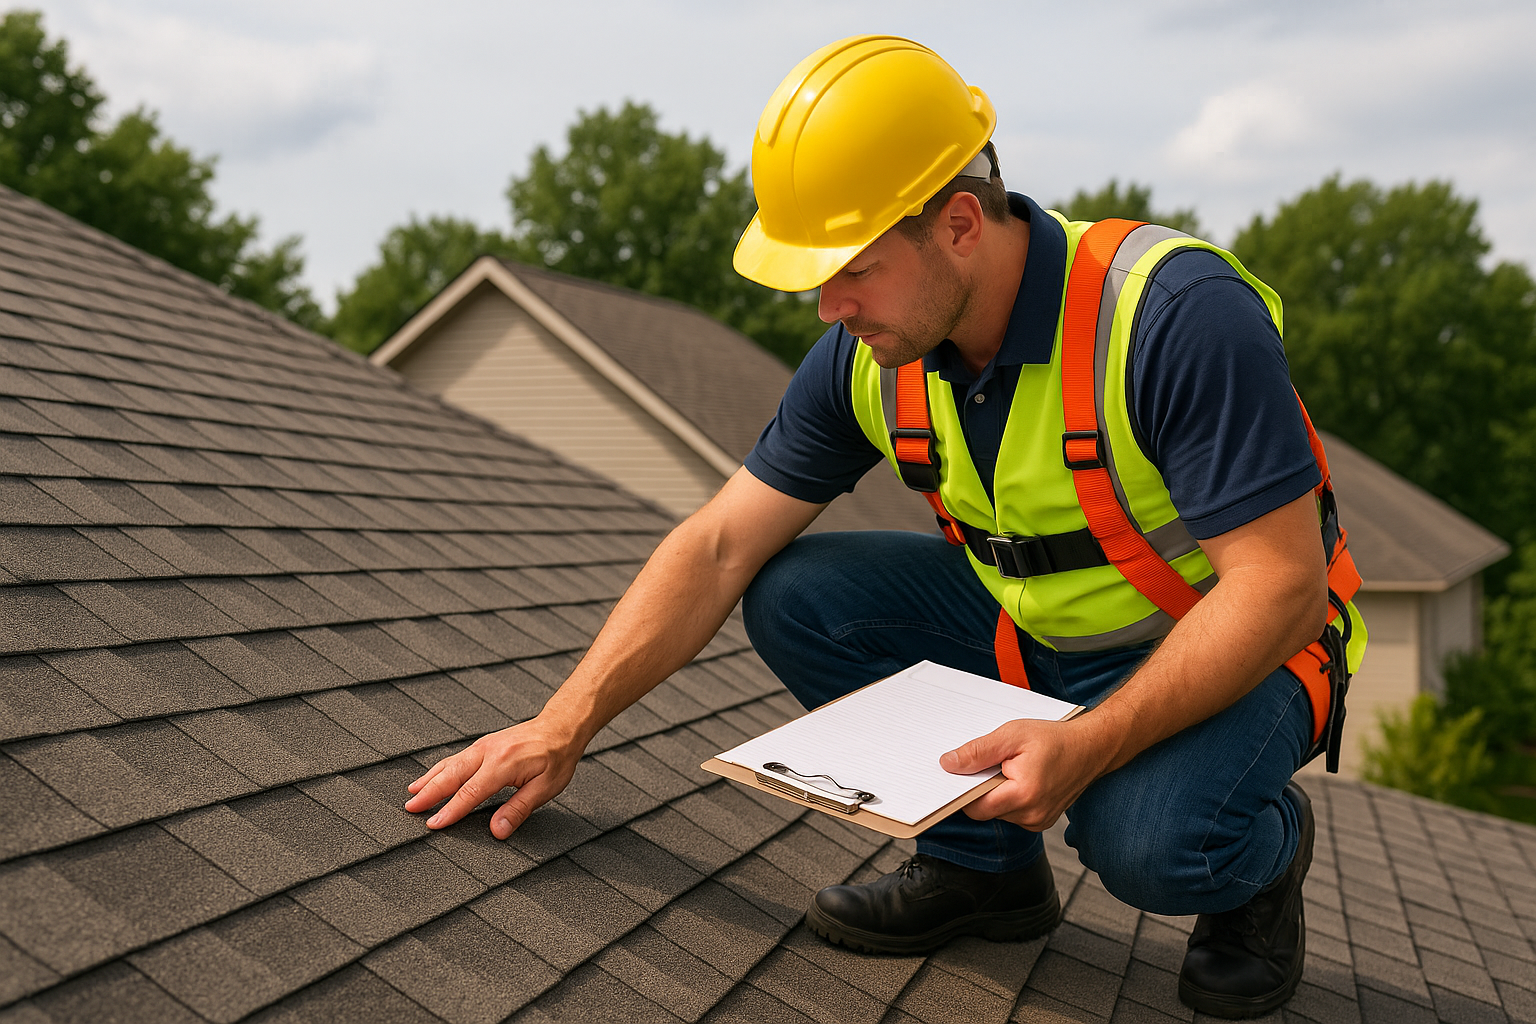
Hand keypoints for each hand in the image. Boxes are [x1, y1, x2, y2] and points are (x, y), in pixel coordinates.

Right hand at [404, 714, 583, 838]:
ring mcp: (484, 745)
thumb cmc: (557, 757)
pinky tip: (431, 776)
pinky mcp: (484, 744)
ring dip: (430, 778)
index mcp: (503, 765)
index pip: (470, 792)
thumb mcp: (546, 788)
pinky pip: (457, 757)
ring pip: (450, 763)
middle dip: (429, 793)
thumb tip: (498, 831)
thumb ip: (519, 809)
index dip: (450, 810)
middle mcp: (488, 752)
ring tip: (412, 793)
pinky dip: (440, 768)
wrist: (560, 726)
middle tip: (410, 808)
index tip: (433, 824)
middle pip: (452, 775)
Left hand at [939, 717, 1112, 830]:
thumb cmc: (1055, 739)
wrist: (1092, 748)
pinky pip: (1012, 813)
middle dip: (981, 788)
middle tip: (990, 763)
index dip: (962, 790)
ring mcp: (1037, 821)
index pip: (975, 806)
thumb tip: (949, 764)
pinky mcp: (1041, 821)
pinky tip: (1020, 778)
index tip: (956, 775)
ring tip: (1011, 767)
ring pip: (998, 812)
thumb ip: (978, 752)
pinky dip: (1009, 797)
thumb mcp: (1012, 735)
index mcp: (1023, 795)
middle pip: (985, 810)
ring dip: (996, 792)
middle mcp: (1031, 815)